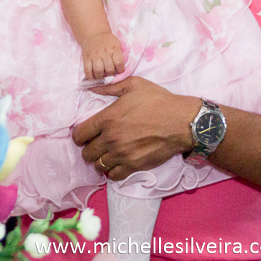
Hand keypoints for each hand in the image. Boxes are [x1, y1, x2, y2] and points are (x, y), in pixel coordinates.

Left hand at [72, 77, 199, 180]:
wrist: (181, 122)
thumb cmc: (158, 101)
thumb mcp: (134, 85)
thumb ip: (110, 87)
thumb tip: (92, 88)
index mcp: (107, 118)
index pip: (79, 134)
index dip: (79, 135)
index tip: (85, 135)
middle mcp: (111, 138)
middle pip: (87, 153)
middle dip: (89, 149)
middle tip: (97, 145)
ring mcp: (122, 154)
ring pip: (98, 166)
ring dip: (100, 161)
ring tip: (107, 155)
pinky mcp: (133, 166)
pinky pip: (113, 176)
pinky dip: (112, 171)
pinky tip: (117, 163)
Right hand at [81, 33, 124, 79]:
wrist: (94, 34)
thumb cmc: (108, 41)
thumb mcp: (117, 44)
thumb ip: (119, 55)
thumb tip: (121, 69)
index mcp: (114, 48)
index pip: (119, 62)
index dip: (120, 70)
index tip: (120, 71)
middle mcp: (104, 52)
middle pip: (109, 69)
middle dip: (111, 74)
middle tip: (111, 74)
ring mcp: (94, 55)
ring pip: (98, 71)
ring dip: (101, 77)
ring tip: (103, 77)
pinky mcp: (86, 58)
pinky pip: (87, 70)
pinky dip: (90, 77)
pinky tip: (94, 78)